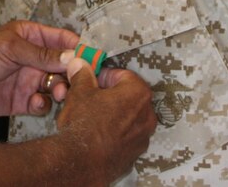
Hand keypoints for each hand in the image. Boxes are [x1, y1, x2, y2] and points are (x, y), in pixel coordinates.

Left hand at [0, 20, 77, 118]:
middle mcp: (34, 58)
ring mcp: (28, 80)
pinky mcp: (21, 101)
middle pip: (65, 66)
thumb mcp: (9, 48)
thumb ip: (41, 53)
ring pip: (56, 86)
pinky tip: (35, 104)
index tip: (94, 61)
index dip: (80, 49)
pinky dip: (43, 105)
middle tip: (76, 84)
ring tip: (56, 94)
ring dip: (60, 91)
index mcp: (32, 36)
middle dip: (74, 75)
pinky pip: (42, 104)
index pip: (64, 40)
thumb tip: (72, 56)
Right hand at [54, 55, 156, 184]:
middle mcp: (147, 115)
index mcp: (138, 93)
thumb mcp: (80, 92)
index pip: (124, 75)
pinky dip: (115, 133)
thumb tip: (80, 65)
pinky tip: (98, 134)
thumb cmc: (84, 123)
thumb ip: (83, 75)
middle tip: (91, 96)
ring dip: (114, 114)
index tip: (93, 79)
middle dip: (110, 94)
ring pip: (128, 117)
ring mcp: (143, 137)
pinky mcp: (135, 154)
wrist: (81, 162)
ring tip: (92, 116)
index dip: (105, 75)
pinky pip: (126, 136)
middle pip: (128, 96)